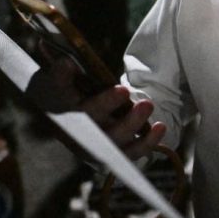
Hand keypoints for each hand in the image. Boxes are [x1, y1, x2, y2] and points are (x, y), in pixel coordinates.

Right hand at [26, 54, 165, 159]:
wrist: (80, 126)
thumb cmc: (76, 97)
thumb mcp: (66, 82)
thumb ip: (64, 73)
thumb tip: (66, 62)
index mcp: (60, 108)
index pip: (57, 93)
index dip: (60, 79)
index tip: (68, 64)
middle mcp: (76, 131)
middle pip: (88, 120)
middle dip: (105, 104)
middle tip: (123, 89)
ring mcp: (97, 147)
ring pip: (112, 139)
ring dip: (131, 123)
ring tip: (147, 104)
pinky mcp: (115, 155)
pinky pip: (132, 152)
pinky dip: (147, 142)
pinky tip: (160, 127)